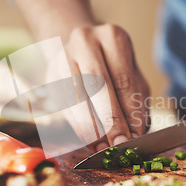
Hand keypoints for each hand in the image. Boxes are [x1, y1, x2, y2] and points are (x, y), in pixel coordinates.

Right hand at [47, 24, 149, 149]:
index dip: (127, 112)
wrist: (80, 49)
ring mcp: (64, 56)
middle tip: (118, 144)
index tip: (132, 138)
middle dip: (109, 120)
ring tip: (102, 148)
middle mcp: (85, 42)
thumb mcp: (132, 79)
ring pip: (76, 96)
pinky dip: (78, 126)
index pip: (122, 79)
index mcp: (113, 38)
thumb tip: (135, 134)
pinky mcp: (50, 74)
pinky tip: (89, 141)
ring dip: (90, 127)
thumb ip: (135, 104)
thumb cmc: (113, 68)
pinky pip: (64, 104)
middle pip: (97, 85)